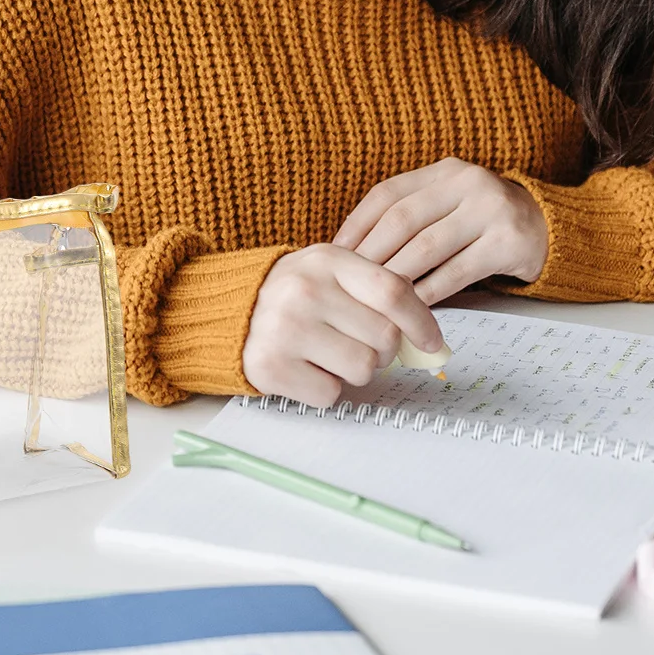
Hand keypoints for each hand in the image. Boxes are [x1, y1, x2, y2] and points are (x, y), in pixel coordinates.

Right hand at [243, 244, 445, 406]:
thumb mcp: (327, 273)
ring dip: (352, 371)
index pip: (393, 293)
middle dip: (380, 350)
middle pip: (384, 338)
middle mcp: (304, 291)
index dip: (421, 322)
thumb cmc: (289, 296)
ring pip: (363, 370)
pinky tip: (303, 368)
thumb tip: (428, 338)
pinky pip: (330, 394)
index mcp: (325, 260)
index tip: (431, 342)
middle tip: (353, 342)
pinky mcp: (270, 367)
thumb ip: (375, 292)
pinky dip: (322, 388)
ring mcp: (285, 330)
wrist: (222, 312)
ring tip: (325, 354)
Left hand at [333, 158, 547, 304]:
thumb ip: (409, 215)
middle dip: (370, 254)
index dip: (356, 225)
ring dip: (395, 276)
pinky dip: (429, 291)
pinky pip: (457, 272)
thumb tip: (348, 248)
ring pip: (427, 247)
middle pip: (402, 220)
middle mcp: (468, 183)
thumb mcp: (448, 205)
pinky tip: (411, 307)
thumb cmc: (483, 222)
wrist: (550, 229)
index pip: (386, 194)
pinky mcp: (509, 242)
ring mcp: (492, 210)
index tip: (332, 253)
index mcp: (444, 171)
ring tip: (373, 298)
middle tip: (348, 282)